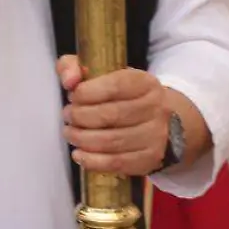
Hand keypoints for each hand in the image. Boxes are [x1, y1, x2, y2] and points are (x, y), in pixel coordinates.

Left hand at [57, 56, 170, 176]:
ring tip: (70, 133)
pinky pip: (117, 163)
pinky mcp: (150, 159)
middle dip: (80, 117)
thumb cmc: (122, 94)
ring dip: (82, 139)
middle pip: (111, 115)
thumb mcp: (100, 70)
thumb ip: (74, 66)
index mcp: (145, 82)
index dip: (86, 93)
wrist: (161, 120)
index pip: (114, 86)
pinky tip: (79, 155)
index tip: (73, 96)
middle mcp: (156, 108)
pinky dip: (92, 161)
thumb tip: (69, 81)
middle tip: (68, 117)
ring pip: (112, 141)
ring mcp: (155, 136)